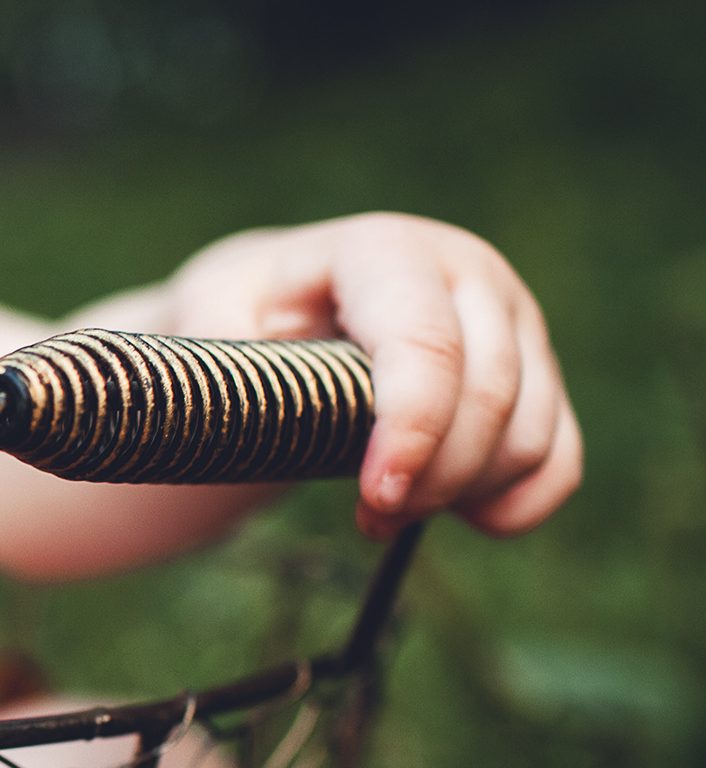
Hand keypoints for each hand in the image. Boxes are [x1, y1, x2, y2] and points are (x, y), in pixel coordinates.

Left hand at [159, 213, 580, 538]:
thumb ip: (217, 343)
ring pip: (527, 436)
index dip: (411, 430)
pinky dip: (515, 506)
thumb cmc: (244, 313)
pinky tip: (459, 517)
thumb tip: (243, 390)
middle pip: (487, 398)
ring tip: (384, 511)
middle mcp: (469, 273)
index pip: (425, 345)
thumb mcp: (209, 312)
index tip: (375, 498)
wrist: (286, 312)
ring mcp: (516, 323)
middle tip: (367, 517)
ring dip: (460, 497)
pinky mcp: (539, 376)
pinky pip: (559, 461)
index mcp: (386, 251)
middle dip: (429, 479)